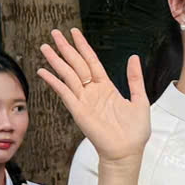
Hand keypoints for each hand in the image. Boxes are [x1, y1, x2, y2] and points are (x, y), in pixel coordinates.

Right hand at [36, 28, 151, 166]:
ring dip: (56, 60)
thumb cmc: (135, 132)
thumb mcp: (140, 100)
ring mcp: (84, 100)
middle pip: (76, 64)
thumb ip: (134, 79)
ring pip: (67, 75)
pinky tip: (44, 71)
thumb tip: (133, 57)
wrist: (127, 152)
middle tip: (54, 33)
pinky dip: (54, 81)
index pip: (91, 61)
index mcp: (106, 87)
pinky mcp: (78, 111)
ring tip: (45, 47)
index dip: (83, 46)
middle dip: (65, 48)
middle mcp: (92, 92)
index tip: (74, 32)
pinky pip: (64, 92)